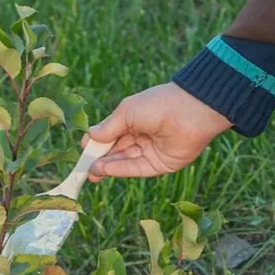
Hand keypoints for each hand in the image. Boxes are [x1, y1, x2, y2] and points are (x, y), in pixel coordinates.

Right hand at [84, 83, 231, 179]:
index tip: (82, 149)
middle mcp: (142, 136)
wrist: (191, 112)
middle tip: (83, 167)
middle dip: (100, 158)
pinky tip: (104, 169)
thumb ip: (108, 128)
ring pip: (124, 161)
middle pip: (117, 150)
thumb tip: (90, 137)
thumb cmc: (157, 104)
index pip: (111, 134)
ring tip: (91, 170)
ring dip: (107, 166)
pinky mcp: (160, 164)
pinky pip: (136, 168)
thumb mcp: (126, 112)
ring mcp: (151, 151)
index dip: (97, 142)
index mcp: (135, 119)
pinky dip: (119, 169)